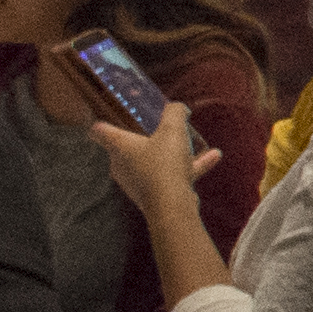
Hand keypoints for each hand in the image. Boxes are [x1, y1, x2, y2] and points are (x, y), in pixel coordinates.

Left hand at [87, 98, 205, 217]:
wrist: (171, 204)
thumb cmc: (164, 164)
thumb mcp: (173, 129)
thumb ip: (175, 112)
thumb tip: (177, 107)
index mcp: (119, 146)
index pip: (99, 131)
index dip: (103, 122)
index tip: (108, 117)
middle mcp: (122, 165)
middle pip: (127, 147)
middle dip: (146, 137)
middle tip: (162, 128)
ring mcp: (136, 182)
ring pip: (154, 161)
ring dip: (173, 152)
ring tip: (198, 144)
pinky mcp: (152, 194)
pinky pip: (170, 175)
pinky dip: (189, 166)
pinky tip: (213, 157)